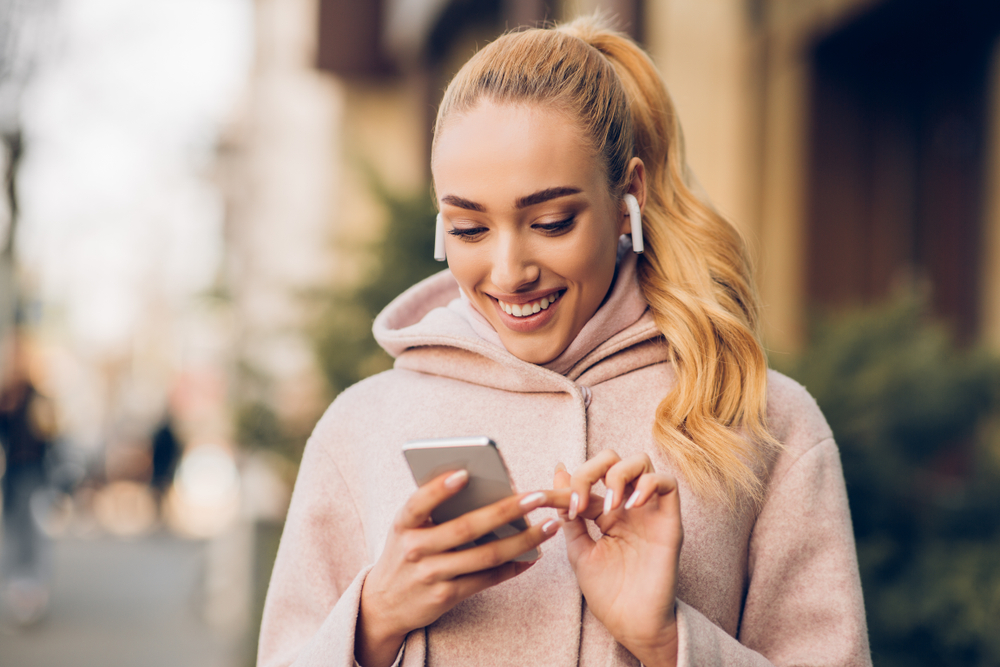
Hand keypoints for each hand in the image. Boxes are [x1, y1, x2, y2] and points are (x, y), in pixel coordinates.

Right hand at [356, 470, 563, 666]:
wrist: (383, 604)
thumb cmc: (404, 553)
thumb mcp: (406, 528)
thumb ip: (432, 509)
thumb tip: (481, 486)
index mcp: (403, 524)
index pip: (419, 502)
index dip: (440, 488)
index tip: (464, 473)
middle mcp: (415, 549)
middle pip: (466, 528)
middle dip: (506, 511)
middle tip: (537, 497)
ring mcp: (431, 575)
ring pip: (485, 555)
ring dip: (522, 540)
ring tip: (548, 526)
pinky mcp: (446, 596)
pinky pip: (486, 579)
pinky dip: (512, 567)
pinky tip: (532, 555)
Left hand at [556, 451, 682, 666]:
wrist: (631, 623)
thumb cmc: (608, 592)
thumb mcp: (579, 549)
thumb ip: (570, 513)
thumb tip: (558, 472)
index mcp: (604, 512)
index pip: (586, 480)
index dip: (564, 485)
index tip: (545, 500)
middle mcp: (627, 507)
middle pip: (613, 459)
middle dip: (590, 469)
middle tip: (579, 501)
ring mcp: (649, 512)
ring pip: (642, 462)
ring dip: (619, 474)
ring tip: (608, 506)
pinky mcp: (669, 522)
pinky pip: (668, 484)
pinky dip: (648, 484)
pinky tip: (631, 506)